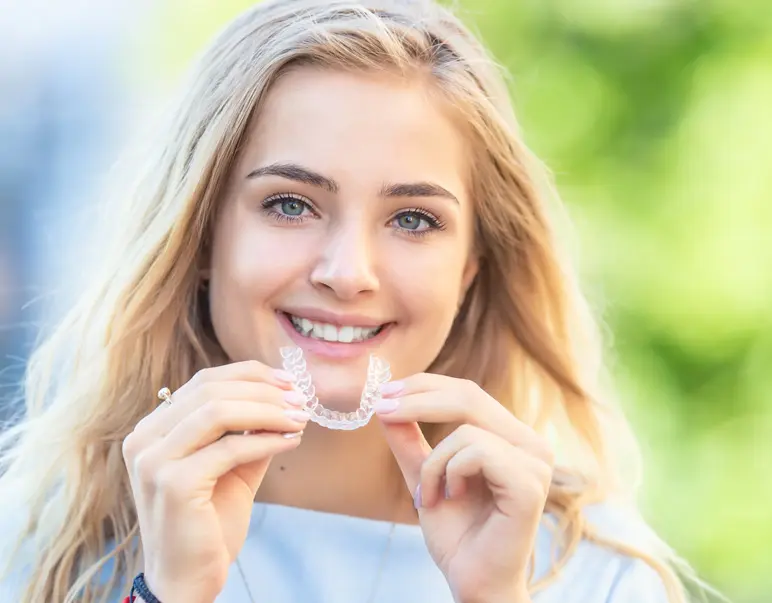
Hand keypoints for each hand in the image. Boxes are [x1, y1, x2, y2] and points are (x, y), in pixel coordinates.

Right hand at [122, 361, 308, 602]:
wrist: (187, 580)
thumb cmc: (209, 524)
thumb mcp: (232, 467)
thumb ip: (249, 432)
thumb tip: (286, 398)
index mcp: (153, 429)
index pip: (204, 381)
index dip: (250, 375)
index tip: (288, 381)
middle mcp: (144, 439)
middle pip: (211, 390)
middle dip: (264, 391)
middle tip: (301, 399)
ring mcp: (154, 461)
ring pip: (219, 412)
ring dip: (268, 411)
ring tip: (300, 418)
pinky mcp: (173, 484)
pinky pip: (230, 448)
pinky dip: (266, 440)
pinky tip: (291, 441)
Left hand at [375, 374, 552, 602]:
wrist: (473, 581)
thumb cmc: (457, 534)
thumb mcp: (424, 476)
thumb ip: (409, 441)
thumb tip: (385, 403)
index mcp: (511, 437)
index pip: (468, 392)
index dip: (425, 386)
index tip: (384, 393)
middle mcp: (530, 444)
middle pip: (469, 396)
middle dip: (418, 399)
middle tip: (383, 409)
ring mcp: (535, 463)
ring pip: (466, 429)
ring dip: (433, 463)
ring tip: (429, 496)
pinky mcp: (529, 484)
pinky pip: (476, 452)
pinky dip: (449, 473)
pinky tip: (451, 498)